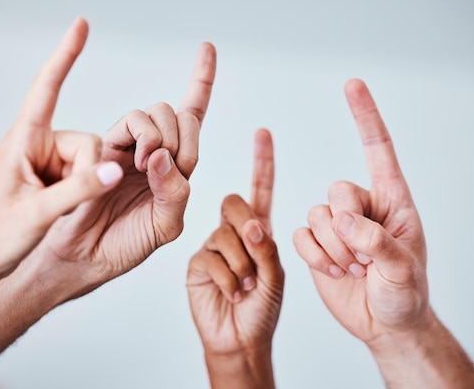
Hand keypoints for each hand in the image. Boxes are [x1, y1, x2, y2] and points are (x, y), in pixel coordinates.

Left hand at [0, 17, 123, 277]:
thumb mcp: (37, 214)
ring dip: (86, 186)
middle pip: (89, 142)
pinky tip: (64, 211)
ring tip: (56, 211)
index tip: (81, 26)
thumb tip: (116, 169)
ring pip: (94, 160)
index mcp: (24, 140)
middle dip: (89, 174)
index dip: (66, 56)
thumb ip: (79, 190)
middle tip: (61, 203)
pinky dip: (85, 191)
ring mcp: (47, 162)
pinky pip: (88, 174)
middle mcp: (37, 145)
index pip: (47, 89)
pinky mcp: (54, 178)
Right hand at [25, 39, 216, 299]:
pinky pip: (130, 123)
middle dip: (181, 135)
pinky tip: (137, 162)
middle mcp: (154, 153)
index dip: (201, 82)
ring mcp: (129, 148)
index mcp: (174, 169)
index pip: (193, 120)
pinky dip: (142, 137)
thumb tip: (164, 154)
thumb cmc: (125, 244)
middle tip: (164, 166)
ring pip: (154, 113)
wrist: (82, 256)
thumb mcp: (165, 226)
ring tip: (147, 166)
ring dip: (160, 135)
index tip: (207, 48)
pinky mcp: (105, 146)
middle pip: (179, 115)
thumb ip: (176, 192)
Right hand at [187, 129, 283, 358]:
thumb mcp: (276, 276)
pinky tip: (233, 293)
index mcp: (258, 230)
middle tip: (257, 260)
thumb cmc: (263, 308)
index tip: (262, 134)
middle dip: (247, 229)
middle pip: (234, 202)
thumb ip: (267, 248)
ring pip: (224, 233)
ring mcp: (213, 246)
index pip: (260, 189)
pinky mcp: (197, 263)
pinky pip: (210, 256)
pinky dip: (228, 278)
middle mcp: (233, 232)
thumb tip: (252, 224)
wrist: (241, 339)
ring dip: (242, 264)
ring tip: (247, 287)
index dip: (262, 162)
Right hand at [293, 79, 428, 345]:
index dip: (365, 117)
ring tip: (353, 271)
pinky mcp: (316, 243)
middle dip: (346, 229)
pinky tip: (333, 271)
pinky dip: (313, 256)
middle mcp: (362, 207)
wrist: (383, 323)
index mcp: (393, 202)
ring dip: (331, 249)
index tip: (352, 85)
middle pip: (337, 190)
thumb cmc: (404, 294)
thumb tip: (342, 219)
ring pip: (315, 215)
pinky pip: (300, 235)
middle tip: (364, 260)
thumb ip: (377, 240)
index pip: (378, 151)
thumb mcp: (404, 271)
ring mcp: (337, 225)